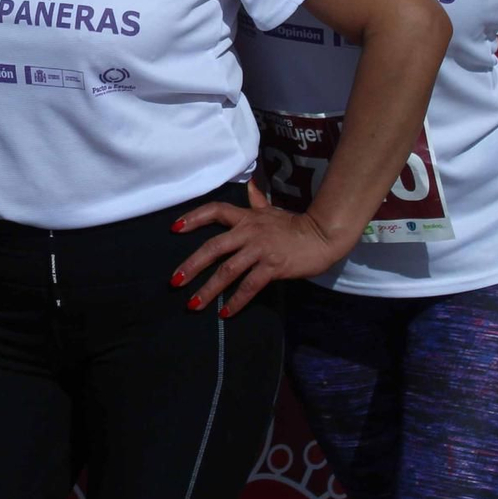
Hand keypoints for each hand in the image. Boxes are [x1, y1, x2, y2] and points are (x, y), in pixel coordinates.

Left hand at [168, 183, 350, 315]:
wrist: (323, 235)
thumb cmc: (295, 225)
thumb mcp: (272, 210)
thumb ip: (257, 200)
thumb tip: (250, 185)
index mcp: (246, 217)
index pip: (215, 211)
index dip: (193, 218)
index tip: (174, 228)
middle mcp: (249, 232)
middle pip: (214, 247)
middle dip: (192, 265)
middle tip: (174, 281)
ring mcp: (260, 250)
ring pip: (228, 270)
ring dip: (209, 289)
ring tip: (193, 304)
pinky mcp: (273, 267)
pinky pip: (250, 286)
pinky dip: (236, 301)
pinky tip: (225, 313)